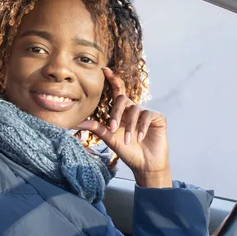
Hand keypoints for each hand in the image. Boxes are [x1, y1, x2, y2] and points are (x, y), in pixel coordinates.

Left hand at [77, 68, 171, 187]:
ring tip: (127, 140)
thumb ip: (97, 128)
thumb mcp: (110, 139)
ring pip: (134, 110)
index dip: (112, 79)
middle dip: (116, 113)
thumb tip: (78, 122)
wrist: (145, 165)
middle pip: (123, 99)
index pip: (117, 92)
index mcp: (122, 112)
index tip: (103, 70)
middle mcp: (134, 109)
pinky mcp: (158, 118)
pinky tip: (139, 138)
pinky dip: (142, 127)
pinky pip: (148, 115)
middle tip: (113, 128)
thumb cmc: (128, 151)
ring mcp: (146, 113)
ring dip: (129, 126)